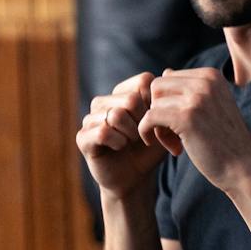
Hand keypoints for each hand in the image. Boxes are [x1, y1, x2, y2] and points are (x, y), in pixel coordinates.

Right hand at [77, 72, 168, 198]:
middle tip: (141, 137)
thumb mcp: (163, 124)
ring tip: (130, 143)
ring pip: (116, 115)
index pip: (143, 81)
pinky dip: (117, 142)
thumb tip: (168, 70)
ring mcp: (90, 119)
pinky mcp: (82, 137)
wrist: (136, 179)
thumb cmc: (150, 151)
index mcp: (122, 93)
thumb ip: (165, 101)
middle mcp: (103, 102)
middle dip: (142, 122)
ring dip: (130, 134)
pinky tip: (119, 148)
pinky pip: (103, 131)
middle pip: (130, 99)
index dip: (154, 104)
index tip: (155, 123)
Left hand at [138, 68, 250, 195]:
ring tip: (176, 144)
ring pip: (153, 104)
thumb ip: (191, 89)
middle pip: (157, 87)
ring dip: (158, 127)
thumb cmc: (226, 141)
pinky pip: (149, 118)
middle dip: (159, 111)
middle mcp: (205, 81)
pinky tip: (171, 149)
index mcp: (211, 75)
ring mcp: (196, 98)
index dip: (168, 103)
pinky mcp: (186, 117)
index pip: (168, 78)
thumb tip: (166, 71)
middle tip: (173, 135)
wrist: (244, 167)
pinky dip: (149, 133)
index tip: (181, 124)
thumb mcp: (213, 106)